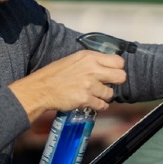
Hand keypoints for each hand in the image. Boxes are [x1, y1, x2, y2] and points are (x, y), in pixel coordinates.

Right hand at [9, 50, 126, 121]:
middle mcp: (92, 69)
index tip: (112, 72)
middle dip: (116, 82)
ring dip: (104, 96)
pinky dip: (99, 106)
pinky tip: (92, 103)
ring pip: (110, 93)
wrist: (41, 89)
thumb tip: (107, 66)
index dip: (117, 68)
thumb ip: (91, 61)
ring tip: (94, 94)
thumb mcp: (74, 59)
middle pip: (121, 76)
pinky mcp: (85, 99)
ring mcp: (89, 85)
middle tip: (107, 84)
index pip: (118, 61)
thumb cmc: (56, 74)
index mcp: (89, 57)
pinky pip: (102, 105)